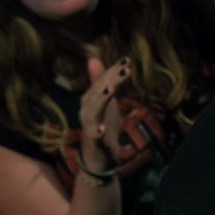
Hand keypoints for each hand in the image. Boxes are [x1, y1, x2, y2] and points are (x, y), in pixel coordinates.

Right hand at [78, 56, 130, 171]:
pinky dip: (97, 131)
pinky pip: (94, 136)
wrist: (98, 156)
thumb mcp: (105, 102)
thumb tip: (93, 58)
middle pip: (97, 93)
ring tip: (110, 90)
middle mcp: (86, 110)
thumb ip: (100, 82)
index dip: (113, 71)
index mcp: (90, 99)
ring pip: (92, 112)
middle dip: (109, 80)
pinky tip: (102, 128)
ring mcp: (89, 126)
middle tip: (124, 70)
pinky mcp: (94, 142)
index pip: (102, 82)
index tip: (127, 60)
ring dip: (101, 101)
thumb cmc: (102, 125)